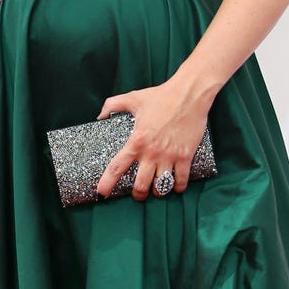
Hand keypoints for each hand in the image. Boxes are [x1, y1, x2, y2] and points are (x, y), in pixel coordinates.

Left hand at [95, 81, 210, 201]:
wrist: (189, 94)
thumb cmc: (161, 96)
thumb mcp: (133, 98)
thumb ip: (112, 105)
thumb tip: (99, 115)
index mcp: (136, 141)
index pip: (117, 167)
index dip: (107, 183)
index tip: (102, 192)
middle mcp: (151, 153)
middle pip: (140, 185)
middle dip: (137, 194)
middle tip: (137, 194)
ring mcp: (169, 156)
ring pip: (161, 186)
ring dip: (157, 192)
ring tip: (156, 190)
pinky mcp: (185, 156)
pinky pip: (181, 180)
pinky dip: (178, 187)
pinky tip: (175, 187)